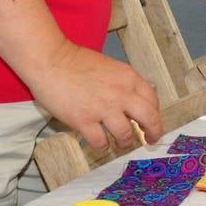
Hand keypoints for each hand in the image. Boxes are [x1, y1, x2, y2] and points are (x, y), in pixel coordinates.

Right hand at [22, 40, 161, 150]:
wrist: (51, 60)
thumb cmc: (76, 61)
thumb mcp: (111, 67)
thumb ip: (124, 84)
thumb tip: (132, 102)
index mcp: (129, 78)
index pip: (153, 100)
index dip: (155, 114)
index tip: (152, 122)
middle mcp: (121, 93)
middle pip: (149, 118)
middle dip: (153, 132)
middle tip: (151, 140)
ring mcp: (103, 108)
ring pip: (125, 134)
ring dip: (125, 142)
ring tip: (121, 144)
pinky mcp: (83, 120)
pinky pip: (100, 141)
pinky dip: (103, 146)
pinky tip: (101, 144)